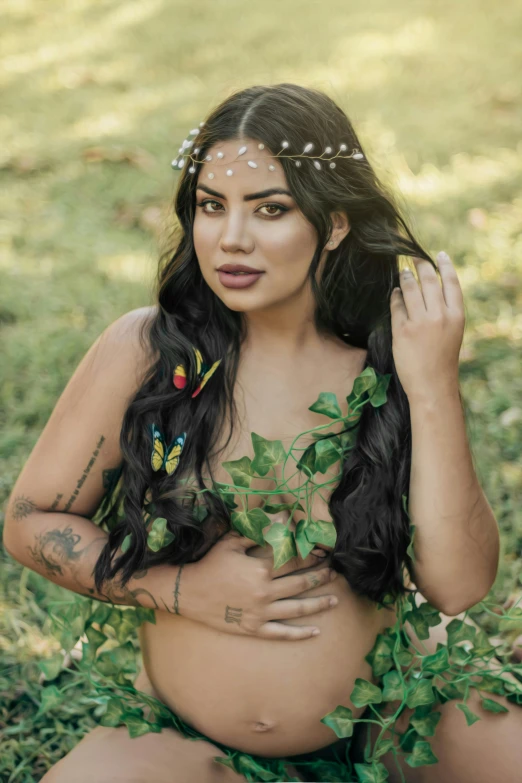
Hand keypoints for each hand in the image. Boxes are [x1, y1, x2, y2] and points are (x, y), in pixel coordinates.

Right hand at [181, 530, 338, 639]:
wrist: (188, 592)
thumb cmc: (210, 564)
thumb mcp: (232, 542)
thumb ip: (258, 533)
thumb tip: (280, 518)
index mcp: (261, 568)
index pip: (293, 561)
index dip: (311, 556)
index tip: (324, 553)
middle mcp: (265, 591)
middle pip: (300, 583)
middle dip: (320, 577)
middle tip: (334, 573)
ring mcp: (260, 612)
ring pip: (297, 608)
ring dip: (318, 604)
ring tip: (335, 599)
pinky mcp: (253, 628)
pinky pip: (281, 633)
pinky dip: (300, 633)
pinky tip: (316, 631)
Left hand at [390, 251, 464, 402]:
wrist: (432, 385)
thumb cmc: (442, 359)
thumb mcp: (453, 332)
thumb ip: (446, 310)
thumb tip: (433, 287)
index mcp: (456, 315)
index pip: (451, 282)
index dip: (445, 265)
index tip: (439, 255)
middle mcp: (439, 315)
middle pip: (428, 280)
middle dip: (419, 265)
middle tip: (412, 258)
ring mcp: (420, 322)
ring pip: (410, 289)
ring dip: (405, 278)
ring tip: (402, 273)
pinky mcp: (402, 330)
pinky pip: (396, 305)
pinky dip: (395, 296)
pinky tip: (394, 293)